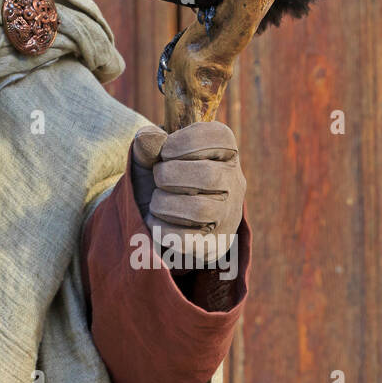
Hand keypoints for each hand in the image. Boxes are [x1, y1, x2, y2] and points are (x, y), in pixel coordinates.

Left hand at [129, 121, 244, 271]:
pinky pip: (186, 238)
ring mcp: (228, 216)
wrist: (158, 217)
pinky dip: (161, 228)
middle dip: (169, 174)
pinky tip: (156, 221)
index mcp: (224, 153)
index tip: (165, 151)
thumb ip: (147, 143)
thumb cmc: (159, 177)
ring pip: (200, 209)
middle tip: (158, 177)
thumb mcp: (150, 155)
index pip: (220, 137)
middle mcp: (234, 183)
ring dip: (164, 203)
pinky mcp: (214, 244)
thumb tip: (149, 138)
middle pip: (208, 175)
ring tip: (156, 201)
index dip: (186, 141)